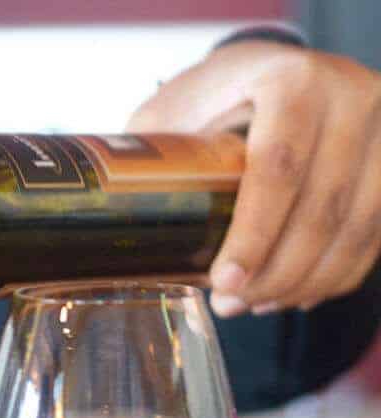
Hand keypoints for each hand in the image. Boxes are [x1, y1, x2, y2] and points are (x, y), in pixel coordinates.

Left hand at [128, 41, 380, 316]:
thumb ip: (150, 160)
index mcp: (290, 80)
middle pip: (322, 207)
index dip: (253, 236)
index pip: (277, 167)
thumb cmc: (212, 99)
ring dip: (304, 282)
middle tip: (231, 306)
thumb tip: (104, 229)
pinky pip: (376, 234)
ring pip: (357, 229)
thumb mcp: (175, 114)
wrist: (273, 72)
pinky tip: (294, 294)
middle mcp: (350, 96)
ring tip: (256, 305)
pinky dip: (336, 274)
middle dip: (275, 272)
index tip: (223, 283)